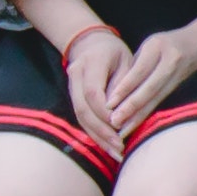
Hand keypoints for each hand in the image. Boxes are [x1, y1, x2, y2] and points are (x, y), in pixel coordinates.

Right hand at [58, 23, 139, 147]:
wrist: (90, 42)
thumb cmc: (115, 52)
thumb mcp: (126, 61)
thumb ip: (124, 84)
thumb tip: (124, 114)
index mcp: (91, 62)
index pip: (93, 93)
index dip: (105, 112)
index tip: (121, 127)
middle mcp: (76, 75)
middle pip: (84, 109)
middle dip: (102, 131)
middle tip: (120, 148)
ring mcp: (70, 86)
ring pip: (80, 116)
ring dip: (98, 137)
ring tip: (116, 153)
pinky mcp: (72, 96)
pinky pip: (81, 117)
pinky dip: (94, 132)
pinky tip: (107, 145)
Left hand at [103, 12, 196, 128]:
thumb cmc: (165, 43)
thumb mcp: (148, 46)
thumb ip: (133, 65)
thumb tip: (112, 93)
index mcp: (158, 47)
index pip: (139, 71)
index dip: (124, 88)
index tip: (108, 104)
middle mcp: (170, 62)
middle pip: (149, 88)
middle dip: (130, 107)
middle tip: (113, 122)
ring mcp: (176, 75)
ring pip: (155, 99)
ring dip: (137, 117)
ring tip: (121, 131)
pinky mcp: (176, 87)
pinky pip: (158, 102)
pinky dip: (144, 115)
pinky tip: (132, 126)